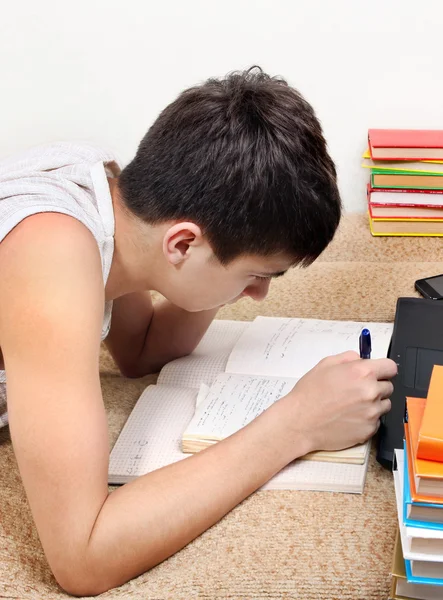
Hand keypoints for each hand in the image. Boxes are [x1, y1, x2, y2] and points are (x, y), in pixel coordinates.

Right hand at [276, 351, 396, 456]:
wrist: (300, 422)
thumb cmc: (309, 393)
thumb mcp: (325, 364)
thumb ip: (348, 358)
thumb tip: (361, 359)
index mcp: (362, 372)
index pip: (391, 367)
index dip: (383, 369)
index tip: (378, 373)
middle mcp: (371, 392)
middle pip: (388, 386)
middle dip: (376, 386)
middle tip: (357, 390)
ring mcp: (372, 413)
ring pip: (384, 405)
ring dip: (373, 403)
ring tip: (352, 405)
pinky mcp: (369, 429)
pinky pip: (376, 421)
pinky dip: (367, 419)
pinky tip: (349, 417)